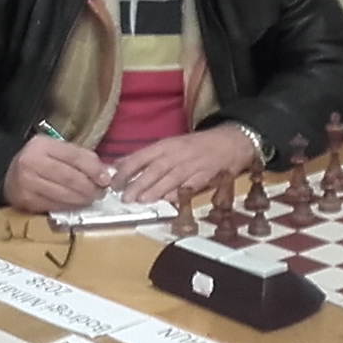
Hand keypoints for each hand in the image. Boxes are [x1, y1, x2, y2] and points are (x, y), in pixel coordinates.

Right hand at [3, 134, 112, 212]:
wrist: (6, 173)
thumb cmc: (38, 160)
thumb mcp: (54, 150)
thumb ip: (78, 157)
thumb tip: (103, 173)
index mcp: (41, 145)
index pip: (73, 156)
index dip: (93, 168)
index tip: (106, 179)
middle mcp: (31, 162)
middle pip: (69, 177)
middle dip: (90, 187)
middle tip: (101, 192)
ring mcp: (27, 183)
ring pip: (63, 194)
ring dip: (82, 199)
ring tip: (91, 199)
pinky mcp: (26, 201)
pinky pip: (54, 206)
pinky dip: (70, 207)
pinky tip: (77, 205)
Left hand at [114, 126, 258, 206]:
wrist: (229, 142)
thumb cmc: (196, 145)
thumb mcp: (171, 145)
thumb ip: (148, 157)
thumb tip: (121, 166)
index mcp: (166, 145)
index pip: (141, 156)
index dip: (126, 169)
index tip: (113, 181)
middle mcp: (177, 154)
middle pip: (154, 169)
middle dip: (138, 183)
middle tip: (124, 197)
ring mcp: (191, 165)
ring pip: (170, 178)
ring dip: (155, 190)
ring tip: (141, 200)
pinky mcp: (204, 175)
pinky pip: (189, 185)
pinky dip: (179, 193)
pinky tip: (168, 200)